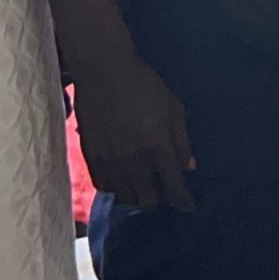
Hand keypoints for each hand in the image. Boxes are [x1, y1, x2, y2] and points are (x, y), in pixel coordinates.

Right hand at [74, 58, 194, 210]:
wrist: (104, 73)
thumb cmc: (145, 86)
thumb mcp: (174, 109)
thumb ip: (182, 141)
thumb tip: (188, 168)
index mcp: (158, 148)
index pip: (172, 186)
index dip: (181, 200)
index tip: (187, 206)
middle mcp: (134, 160)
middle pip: (146, 198)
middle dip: (157, 201)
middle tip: (162, 194)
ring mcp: (110, 159)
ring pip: (123, 195)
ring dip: (135, 197)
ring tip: (142, 191)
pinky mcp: (91, 155)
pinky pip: (102, 184)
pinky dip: (114, 188)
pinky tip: (121, 184)